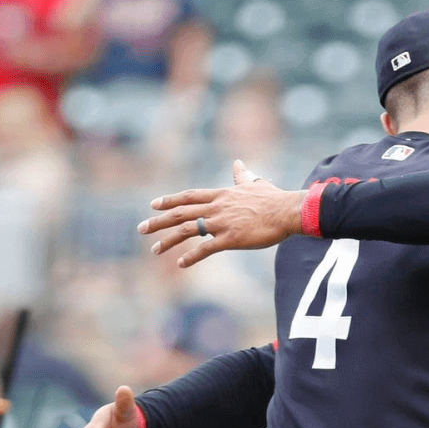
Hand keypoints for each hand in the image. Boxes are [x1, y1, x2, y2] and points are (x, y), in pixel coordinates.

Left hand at [138, 160, 306, 267]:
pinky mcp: (231, 238)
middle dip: (159, 221)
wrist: (287, 211)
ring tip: (154, 249)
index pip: (189, 196)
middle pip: (181, 212)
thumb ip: (242, 175)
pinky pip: (205, 248)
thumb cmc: (275, 199)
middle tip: (141, 228)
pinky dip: (191, 256)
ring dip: (168, 240)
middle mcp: (217, 207)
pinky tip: (180, 264)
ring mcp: (222, 223)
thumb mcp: (255, 184)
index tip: (154, 204)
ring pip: (187, 230)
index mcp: (222, 195)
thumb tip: (238, 163)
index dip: (170, 200)